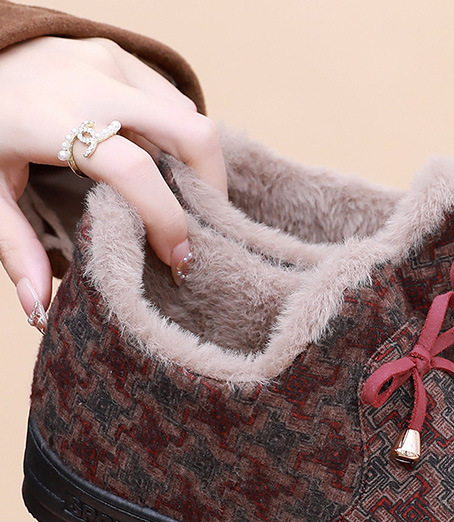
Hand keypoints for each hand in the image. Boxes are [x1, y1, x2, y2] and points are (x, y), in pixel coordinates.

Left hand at [0, 35, 227, 325]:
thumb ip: (15, 248)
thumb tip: (40, 312)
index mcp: (50, 120)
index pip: (133, 171)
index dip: (166, 219)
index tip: (178, 260)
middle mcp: (90, 83)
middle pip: (190, 134)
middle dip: (212, 189)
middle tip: (203, 229)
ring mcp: (110, 62)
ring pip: (189, 119)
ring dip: (198, 166)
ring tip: (183, 203)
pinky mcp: (121, 56)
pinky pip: (174, 102)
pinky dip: (181, 140)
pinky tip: (164, 166)